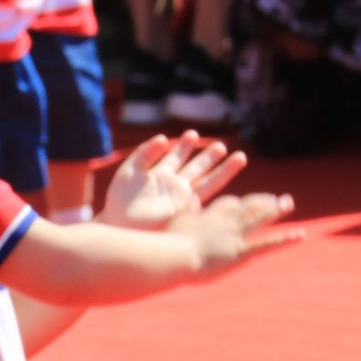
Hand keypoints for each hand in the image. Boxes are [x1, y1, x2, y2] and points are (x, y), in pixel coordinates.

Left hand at [98, 132, 245, 228]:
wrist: (120, 226)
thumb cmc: (120, 201)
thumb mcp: (130, 171)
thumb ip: (145, 153)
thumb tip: (164, 138)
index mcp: (160, 173)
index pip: (177, 155)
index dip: (185, 145)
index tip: (192, 134)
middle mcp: (174, 186)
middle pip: (197, 168)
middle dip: (210, 156)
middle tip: (222, 146)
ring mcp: (182, 199)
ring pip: (207, 182)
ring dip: (223, 170)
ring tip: (240, 157)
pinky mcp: (186, 211)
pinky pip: (205, 199)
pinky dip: (217, 192)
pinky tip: (229, 182)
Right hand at [168, 191, 301, 273]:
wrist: (176, 255)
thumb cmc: (167, 242)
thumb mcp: (173, 223)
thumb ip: (183, 211)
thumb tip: (184, 198)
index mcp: (208, 215)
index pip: (227, 204)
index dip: (235, 204)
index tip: (240, 202)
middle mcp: (225, 221)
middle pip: (247, 207)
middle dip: (261, 201)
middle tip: (274, 198)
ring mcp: (235, 235)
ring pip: (259, 218)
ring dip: (275, 210)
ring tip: (289, 203)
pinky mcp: (241, 251)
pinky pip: (267, 244)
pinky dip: (285, 239)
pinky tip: (301, 235)